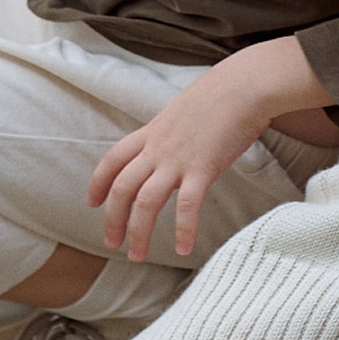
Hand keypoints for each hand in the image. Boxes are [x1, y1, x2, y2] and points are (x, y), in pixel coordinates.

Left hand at [90, 37, 316, 264]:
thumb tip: (178, 137)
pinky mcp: (203, 169)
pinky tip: (184, 249)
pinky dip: (183, 230)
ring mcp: (178, 159)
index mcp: (153, 131)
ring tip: (137, 255)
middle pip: (121, 189)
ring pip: (145, 203)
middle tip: (112, 243)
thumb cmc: (224, 90)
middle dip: (112, 220)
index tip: (91, 203)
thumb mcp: (185, 107)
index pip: (113, 159)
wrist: (246, 84)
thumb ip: (174, 128)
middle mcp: (158, 148)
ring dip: (138, 233)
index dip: (98, 183)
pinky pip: (186, 206)